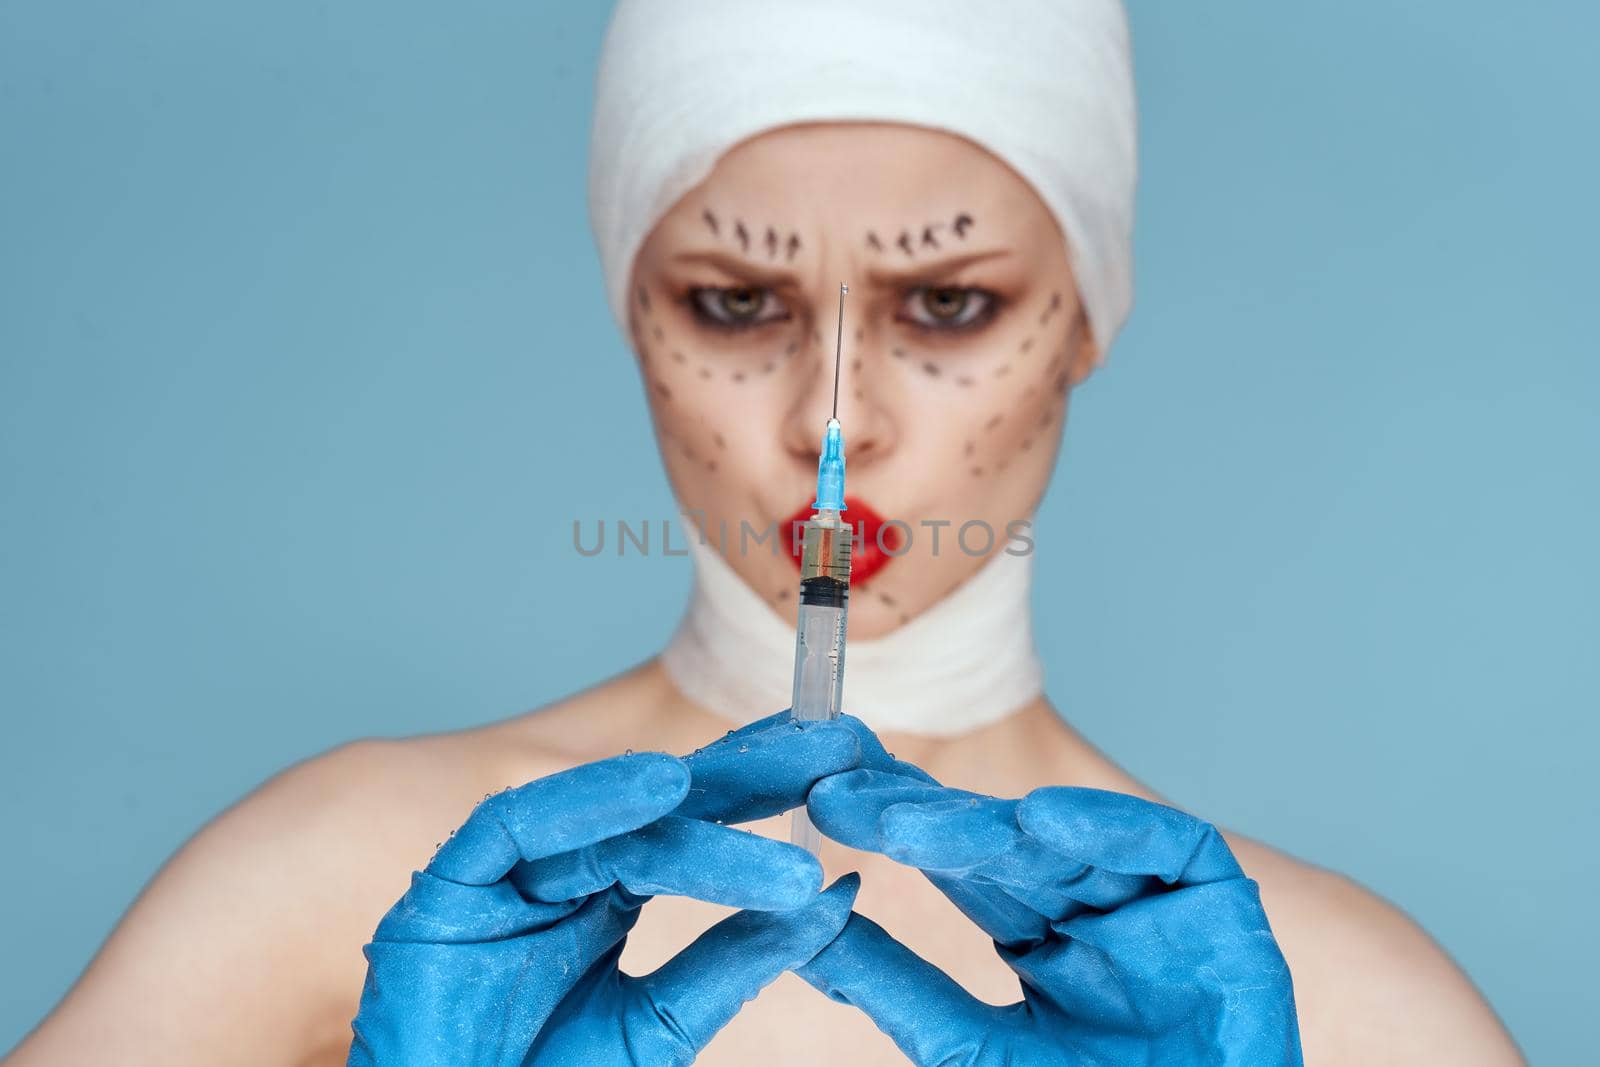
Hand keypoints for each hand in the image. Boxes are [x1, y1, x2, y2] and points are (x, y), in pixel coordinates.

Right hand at [348, 712, 861, 1065]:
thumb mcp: (659, 1030)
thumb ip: (734, 962)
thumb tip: (835, 894)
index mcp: (610, 896)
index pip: (699, 826)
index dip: (772, 791)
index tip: (855, 765)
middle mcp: (564, 871)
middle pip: (665, 807)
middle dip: (751, 772)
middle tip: (836, 744)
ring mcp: (508, 875)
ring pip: (612, 823)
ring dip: (700, 807)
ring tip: (783, 784)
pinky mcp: (448, 887)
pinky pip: (517, 824)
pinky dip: (587, 801)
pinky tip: (662, 784)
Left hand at [799, 755, 1302, 1064]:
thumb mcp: (976, 1054)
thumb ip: (903, 991)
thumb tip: (809, 931)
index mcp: (1039, 940)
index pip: (959, 864)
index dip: (896, 825)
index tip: (823, 800)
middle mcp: (1093, 909)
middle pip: (1003, 841)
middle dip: (922, 816)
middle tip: (841, 793)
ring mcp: (1155, 904)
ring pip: (1069, 840)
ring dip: (988, 827)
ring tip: (910, 827)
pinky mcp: (1225, 907)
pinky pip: (1171, 847)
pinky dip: (1114, 828)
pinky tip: (1043, 819)